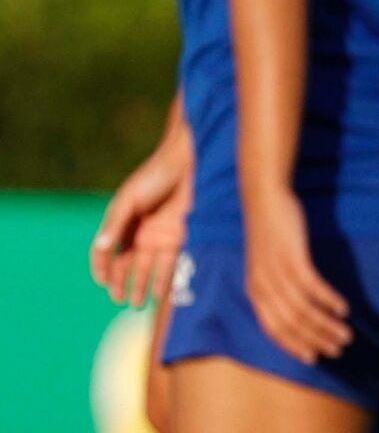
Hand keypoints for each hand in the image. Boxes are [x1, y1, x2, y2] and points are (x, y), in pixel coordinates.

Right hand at [92, 146, 192, 307]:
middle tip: (121, 300)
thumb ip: (115, 223)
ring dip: (143, 286)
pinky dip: (166, 279)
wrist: (191, 161)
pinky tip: (162, 294)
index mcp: (124, 222)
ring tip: (138, 304)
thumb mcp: (130, 198)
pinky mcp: (183, 237)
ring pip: (149, 268)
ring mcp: (162, 235)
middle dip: (123, 283)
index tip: (102, 282)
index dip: (102, 267)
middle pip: (128, 264)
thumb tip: (100, 248)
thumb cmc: (155, 175)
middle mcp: (142, 232)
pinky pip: (173, 263)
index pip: (106, 251)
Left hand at [243, 190, 350, 363]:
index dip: (294, 346)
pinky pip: (312, 287)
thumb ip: (275, 285)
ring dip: (326, 325)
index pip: (273, 329)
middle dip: (316, 340)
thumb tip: (292, 306)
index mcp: (255, 291)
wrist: (265, 198)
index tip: (314, 358)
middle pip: (291, 324)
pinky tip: (343, 307)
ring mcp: (277, 272)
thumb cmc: (270, 230)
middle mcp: (263, 286)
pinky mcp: (293, 258)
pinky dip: (329, 301)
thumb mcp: (266, 263)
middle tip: (338, 349)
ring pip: (303, 310)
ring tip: (347, 333)